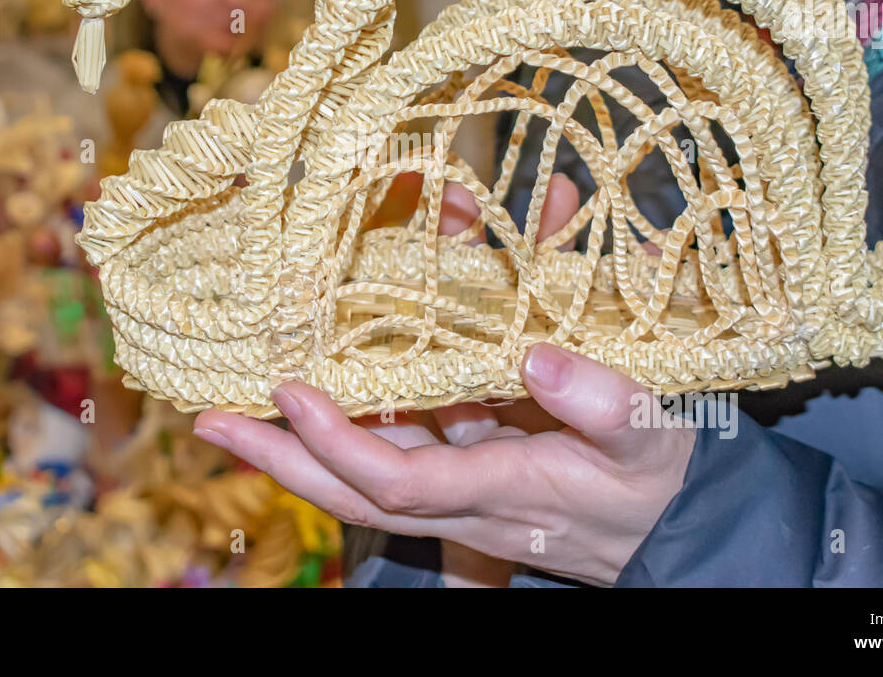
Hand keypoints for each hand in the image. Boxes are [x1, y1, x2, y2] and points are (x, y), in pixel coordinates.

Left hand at [194, 344, 694, 586]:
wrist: (675, 524)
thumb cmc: (660, 474)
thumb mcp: (649, 430)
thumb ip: (599, 397)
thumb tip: (534, 357)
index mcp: (503, 488)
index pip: (399, 481)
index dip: (339, 442)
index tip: (290, 392)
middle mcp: (465, 498)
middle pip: (351, 494)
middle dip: (278, 462)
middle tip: (207, 423)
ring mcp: (459, 491)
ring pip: (359, 480)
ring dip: (294, 450)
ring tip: (231, 412)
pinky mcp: (465, 474)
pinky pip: (387, 460)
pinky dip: (341, 434)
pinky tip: (308, 404)